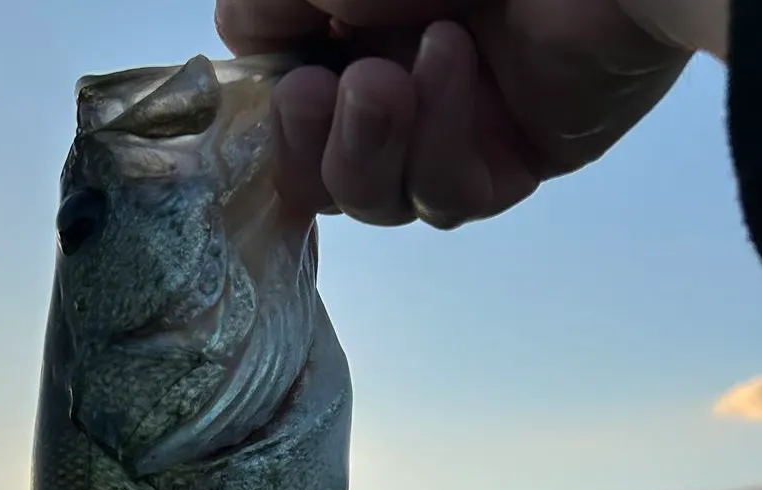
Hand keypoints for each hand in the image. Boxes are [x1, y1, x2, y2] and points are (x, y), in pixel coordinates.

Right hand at [217, 0, 722, 227]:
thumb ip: (269, 0)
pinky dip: (441, 141)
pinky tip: (453, 64)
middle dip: (307, 145)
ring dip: (369, 146)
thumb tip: (241, 36)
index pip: (288, 100)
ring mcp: (464, 122)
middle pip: (322, 172)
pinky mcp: (520, 158)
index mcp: (362, 27)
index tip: (271, 84)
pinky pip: (453, 196)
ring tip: (385, 82)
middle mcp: (406, 77)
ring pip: (380, 198)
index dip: (269, 113)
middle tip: (308, 96)